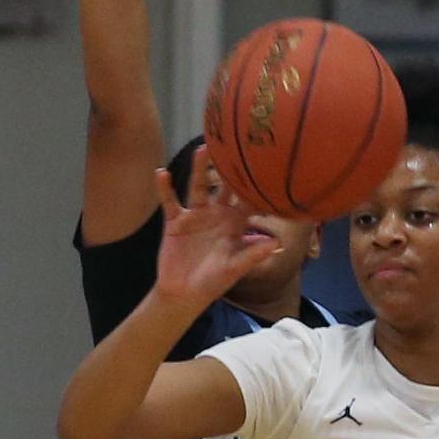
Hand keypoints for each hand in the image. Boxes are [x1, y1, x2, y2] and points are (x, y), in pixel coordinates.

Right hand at [153, 148, 281, 305]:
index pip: (248, 202)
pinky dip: (165, 188)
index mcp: (235, 224)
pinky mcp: (175, 220)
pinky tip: (162, 173)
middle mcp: (216, 214)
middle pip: (224, 187)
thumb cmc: (213, 282)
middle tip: (237, 145)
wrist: (184, 293)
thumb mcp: (234, 269)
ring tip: (202, 149)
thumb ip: (252, 254)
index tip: (268, 170)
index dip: (258, 189)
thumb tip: (276, 243)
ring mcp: (196, 215)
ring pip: (198, 187)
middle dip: (229, 168)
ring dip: (200, 169)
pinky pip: (170, 201)